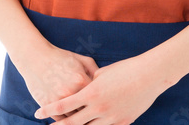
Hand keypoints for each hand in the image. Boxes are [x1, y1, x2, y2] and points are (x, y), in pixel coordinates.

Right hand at [12, 44, 98, 119]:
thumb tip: (107, 86)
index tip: (106, 107)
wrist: (34, 56)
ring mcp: (58, 99)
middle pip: (88, 112)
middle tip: (97, 116)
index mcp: (82, 80)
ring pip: (75, 119)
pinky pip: (61, 120)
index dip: (102, 103)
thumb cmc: (60, 57)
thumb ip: (97, 72)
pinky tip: (72, 121)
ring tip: (85, 120)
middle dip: (93, 114)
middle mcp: (71, 92)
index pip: (99, 99)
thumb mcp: (81, 60)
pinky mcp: (47, 104)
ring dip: (80, 120)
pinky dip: (66, 121)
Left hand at [33, 53, 171, 123]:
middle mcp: (98, 108)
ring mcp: (111, 117)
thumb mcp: (101, 73)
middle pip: (73, 123)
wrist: (150, 75)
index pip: (63, 105)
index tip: (37, 114)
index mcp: (90, 92)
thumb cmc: (124, 69)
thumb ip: (88, 83)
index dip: (48, 110)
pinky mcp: (123, 122)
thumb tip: (81, 89)